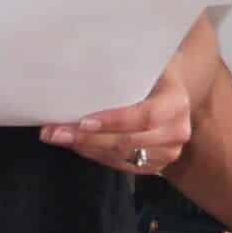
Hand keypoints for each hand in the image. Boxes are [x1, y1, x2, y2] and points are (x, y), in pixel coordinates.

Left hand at [42, 69, 192, 176]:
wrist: (170, 92)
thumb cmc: (151, 75)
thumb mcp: (143, 67)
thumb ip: (122, 72)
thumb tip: (79, 68)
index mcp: (176, 103)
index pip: (146, 116)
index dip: (114, 121)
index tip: (83, 121)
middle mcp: (176, 131)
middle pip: (128, 142)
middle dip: (87, 138)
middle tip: (55, 132)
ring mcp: (167, 153)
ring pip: (120, 156)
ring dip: (85, 148)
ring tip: (58, 137)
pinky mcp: (154, 165)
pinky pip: (120, 165)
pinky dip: (95, 155)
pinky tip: (75, 145)